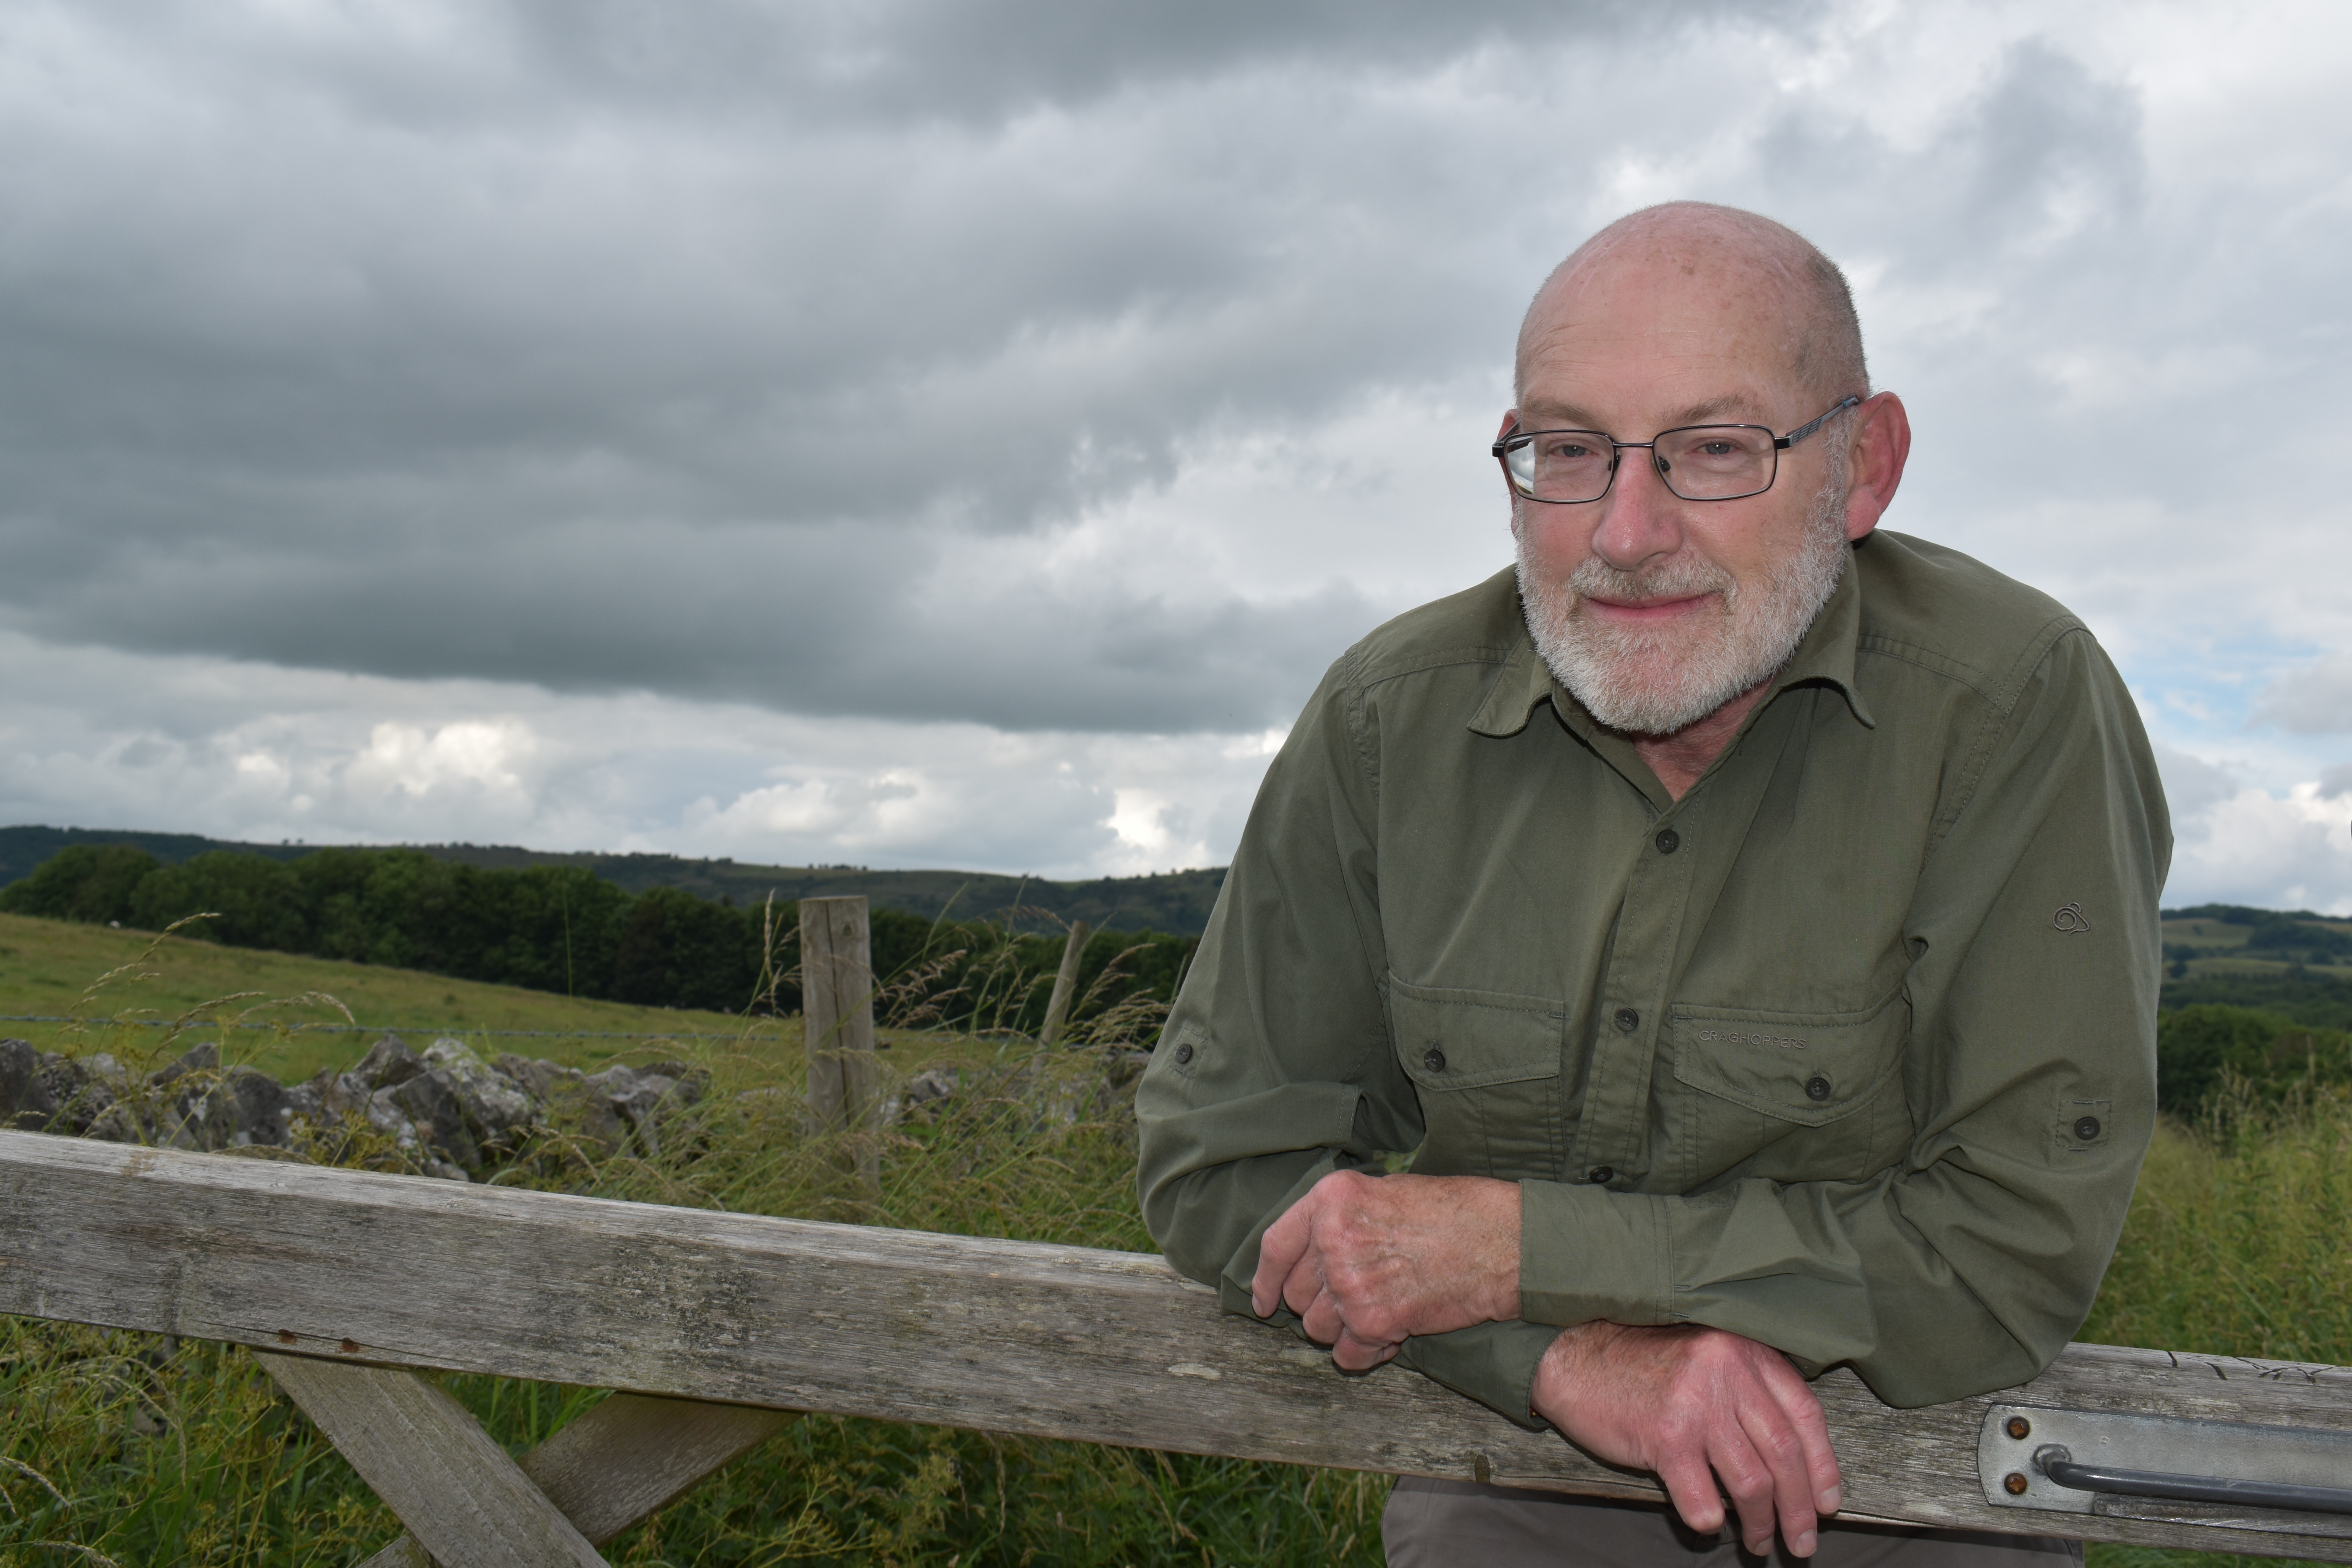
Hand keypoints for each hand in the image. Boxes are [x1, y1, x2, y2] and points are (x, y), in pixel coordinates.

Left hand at [1248, 1169, 1519, 1369]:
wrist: (1500, 1242)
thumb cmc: (1451, 1213)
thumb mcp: (1384, 1192)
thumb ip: (1341, 1220)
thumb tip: (1312, 1254)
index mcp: (1330, 1199)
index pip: (1275, 1245)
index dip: (1264, 1279)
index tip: (1263, 1301)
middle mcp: (1332, 1239)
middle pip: (1298, 1293)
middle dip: (1320, 1305)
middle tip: (1356, 1299)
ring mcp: (1351, 1282)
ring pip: (1318, 1327)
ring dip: (1344, 1329)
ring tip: (1379, 1312)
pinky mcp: (1375, 1321)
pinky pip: (1348, 1355)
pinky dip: (1365, 1354)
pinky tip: (1392, 1337)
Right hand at [1533, 1322, 1841, 1557]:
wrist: (1576, 1356)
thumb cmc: (1644, 1364)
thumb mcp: (1708, 1358)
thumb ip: (1749, 1391)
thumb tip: (1795, 1460)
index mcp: (1744, 1353)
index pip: (1806, 1416)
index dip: (1824, 1467)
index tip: (1828, 1504)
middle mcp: (1726, 1374)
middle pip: (1784, 1455)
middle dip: (1800, 1509)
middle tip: (1802, 1541)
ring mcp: (1696, 1405)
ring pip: (1751, 1482)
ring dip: (1762, 1523)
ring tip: (1760, 1543)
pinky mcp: (1664, 1436)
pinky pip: (1702, 1498)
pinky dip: (1711, 1520)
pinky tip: (1710, 1524)